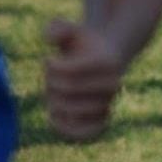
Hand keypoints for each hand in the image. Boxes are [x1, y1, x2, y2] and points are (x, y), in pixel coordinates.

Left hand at [42, 17, 125, 140]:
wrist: (106, 62)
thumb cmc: (83, 45)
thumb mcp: (72, 30)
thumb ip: (58, 27)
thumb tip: (48, 39)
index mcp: (106, 62)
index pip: (70, 71)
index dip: (51, 66)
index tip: (48, 60)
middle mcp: (113, 85)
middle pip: (68, 90)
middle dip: (50, 82)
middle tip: (49, 77)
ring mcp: (109, 104)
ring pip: (72, 111)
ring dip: (53, 102)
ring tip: (54, 93)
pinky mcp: (103, 123)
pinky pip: (85, 133)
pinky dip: (66, 128)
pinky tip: (56, 115)